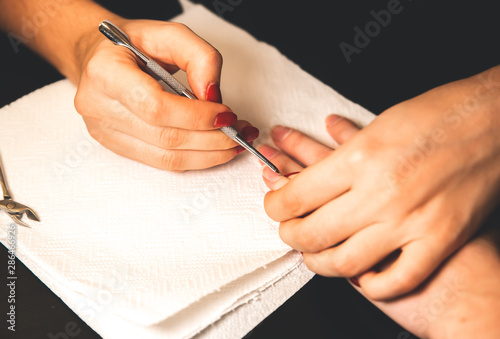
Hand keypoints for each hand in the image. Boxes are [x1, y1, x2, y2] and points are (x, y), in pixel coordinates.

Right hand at [74, 19, 258, 170]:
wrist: (100, 56)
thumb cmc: (134, 43)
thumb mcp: (170, 34)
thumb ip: (200, 58)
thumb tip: (214, 97)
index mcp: (106, 73)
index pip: (157, 107)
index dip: (197, 117)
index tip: (227, 114)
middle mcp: (98, 107)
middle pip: (166, 138)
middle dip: (212, 139)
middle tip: (240, 132)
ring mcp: (104, 132)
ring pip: (166, 158)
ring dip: (208, 154)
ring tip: (234, 143)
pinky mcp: (116, 147)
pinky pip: (162, 163)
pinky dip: (194, 159)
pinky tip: (214, 149)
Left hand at [259, 117, 499, 338]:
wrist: (496, 121)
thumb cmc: (439, 114)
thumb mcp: (376, 126)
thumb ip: (338, 160)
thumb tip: (304, 182)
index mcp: (360, 158)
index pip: (295, 196)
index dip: (275, 206)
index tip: (275, 206)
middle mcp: (381, 193)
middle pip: (312, 233)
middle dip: (290, 235)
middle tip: (289, 230)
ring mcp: (411, 220)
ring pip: (344, 263)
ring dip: (319, 262)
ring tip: (314, 254)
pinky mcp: (439, 238)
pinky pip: (395, 279)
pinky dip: (372, 283)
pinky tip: (362, 274)